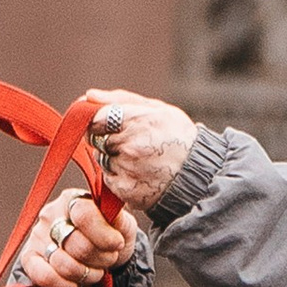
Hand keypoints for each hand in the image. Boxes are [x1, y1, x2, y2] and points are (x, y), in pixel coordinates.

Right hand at [12, 186, 137, 286]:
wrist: (99, 256)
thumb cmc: (110, 237)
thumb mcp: (122, 225)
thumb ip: (119, 220)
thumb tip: (113, 221)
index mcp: (74, 199)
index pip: (84, 215)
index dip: (104, 235)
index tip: (117, 244)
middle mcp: (51, 214)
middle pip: (77, 245)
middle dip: (100, 258)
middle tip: (107, 259)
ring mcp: (37, 236)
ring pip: (63, 264)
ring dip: (87, 274)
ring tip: (94, 270)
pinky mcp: (29, 258)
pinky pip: (44, 277)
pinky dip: (65, 286)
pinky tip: (76, 284)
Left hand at [82, 88, 197, 213]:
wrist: (198, 175)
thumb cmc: (178, 137)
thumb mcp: (157, 109)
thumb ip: (120, 100)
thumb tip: (88, 96)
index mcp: (138, 121)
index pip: (96, 119)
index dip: (99, 122)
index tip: (108, 125)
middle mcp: (130, 146)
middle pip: (97, 140)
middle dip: (109, 140)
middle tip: (133, 143)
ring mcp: (127, 169)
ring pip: (102, 160)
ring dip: (114, 158)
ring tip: (141, 159)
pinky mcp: (125, 190)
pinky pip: (108, 179)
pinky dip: (119, 176)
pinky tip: (140, 173)